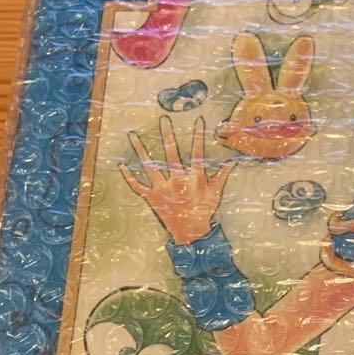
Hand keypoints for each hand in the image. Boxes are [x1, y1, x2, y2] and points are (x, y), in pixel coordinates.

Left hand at [119, 115, 235, 244]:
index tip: (198, 120)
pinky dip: (128, 176)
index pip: (197, 152)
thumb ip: (222, 175)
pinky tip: (121, 165)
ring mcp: (162, 188)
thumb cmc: (204, 213)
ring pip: (149, 165)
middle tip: (163, 119)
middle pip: (171, 153)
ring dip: (140, 150)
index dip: (198, 135)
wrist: (191, 235)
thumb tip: (233, 161)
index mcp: (194, 178)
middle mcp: (177, 180)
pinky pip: (137, 186)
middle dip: (167, 135)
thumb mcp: (216, 193)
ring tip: (132, 135)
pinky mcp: (152, 198)